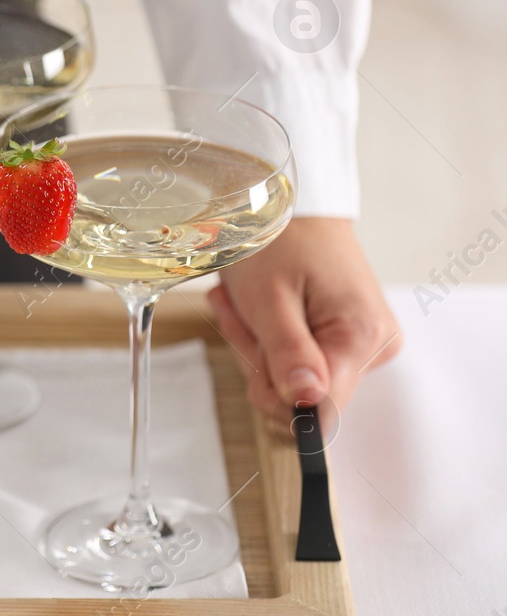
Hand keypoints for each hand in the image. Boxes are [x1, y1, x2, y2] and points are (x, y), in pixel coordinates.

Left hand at [207, 217, 399, 430]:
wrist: (290, 205)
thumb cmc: (278, 241)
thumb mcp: (269, 299)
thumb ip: (288, 355)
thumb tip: (306, 405)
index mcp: (362, 338)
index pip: (322, 411)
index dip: (277, 395)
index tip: (255, 353)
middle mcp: (373, 346)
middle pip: (303, 396)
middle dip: (260, 361)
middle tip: (243, 314)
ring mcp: (360, 343)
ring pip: (293, 380)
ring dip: (257, 346)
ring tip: (248, 303)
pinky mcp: (344, 338)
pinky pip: (297, 361)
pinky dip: (267, 339)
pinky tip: (260, 308)